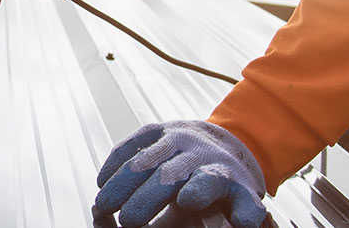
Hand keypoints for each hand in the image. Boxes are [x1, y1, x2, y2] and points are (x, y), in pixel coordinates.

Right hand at [94, 120, 268, 227]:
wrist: (226, 142)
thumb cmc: (230, 182)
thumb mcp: (244, 199)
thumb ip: (245, 213)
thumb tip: (246, 225)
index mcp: (218, 172)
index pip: (207, 181)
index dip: (196, 191)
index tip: (185, 203)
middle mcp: (195, 151)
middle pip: (167, 174)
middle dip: (145, 197)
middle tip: (128, 221)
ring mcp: (173, 137)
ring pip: (143, 158)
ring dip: (121, 182)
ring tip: (103, 206)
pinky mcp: (156, 130)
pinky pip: (132, 143)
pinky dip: (115, 161)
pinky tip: (102, 181)